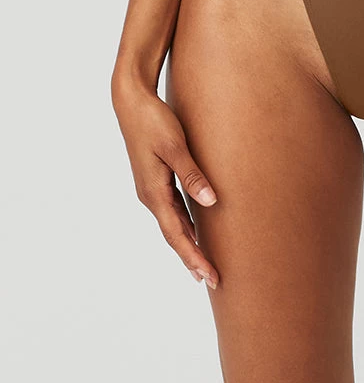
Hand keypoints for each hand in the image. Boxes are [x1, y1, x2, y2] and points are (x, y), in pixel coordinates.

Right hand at [111, 73, 219, 287]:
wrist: (131, 102)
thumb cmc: (154, 121)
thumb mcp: (176, 146)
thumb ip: (192, 174)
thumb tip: (212, 202)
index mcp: (154, 192)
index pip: (177, 234)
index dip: (194, 256)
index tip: (209, 275)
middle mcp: (151, 196)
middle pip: (174, 235)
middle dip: (192, 258)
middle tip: (213, 280)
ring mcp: (151, 188)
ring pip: (173, 224)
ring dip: (189, 244)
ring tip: (203, 265)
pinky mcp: (155, 179)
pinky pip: (172, 209)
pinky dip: (184, 225)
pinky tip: (195, 230)